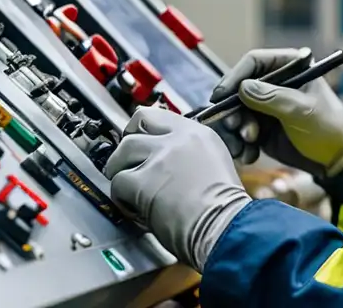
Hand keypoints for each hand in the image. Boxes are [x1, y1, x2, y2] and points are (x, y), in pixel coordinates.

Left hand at [105, 108, 250, 271]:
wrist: (225, 226)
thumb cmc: (223, 208)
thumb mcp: (214, 164)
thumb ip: (187, 154)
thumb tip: (164, 159)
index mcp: (197, 133)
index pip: (155, 115)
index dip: (141, 131)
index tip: (138, 143)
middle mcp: (177, 139)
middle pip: (133, 130)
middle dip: (126, 150)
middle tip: (128, 167)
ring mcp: (159, 158)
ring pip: (120, 154)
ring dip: (121, 174)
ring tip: (132, 192)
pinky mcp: (143, 182)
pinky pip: (117, 184)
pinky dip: (122, 199)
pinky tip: (137, 209)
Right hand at [211, 47, 342, 177]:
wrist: (337, 157)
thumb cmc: (328, 126)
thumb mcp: (303, 110)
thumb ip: (273, 98)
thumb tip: (243, 88)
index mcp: (289, 66)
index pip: (254, 62)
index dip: (235, 76)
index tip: (222, 96)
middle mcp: (274, 83)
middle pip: (238, 88)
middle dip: (232, 110)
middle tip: (235, 127)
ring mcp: (265, 105)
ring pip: (236, 112)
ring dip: (235, 131)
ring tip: (245, 147)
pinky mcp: (261, 127)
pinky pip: (240, 132)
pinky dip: (240, 144)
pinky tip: (249, 155)